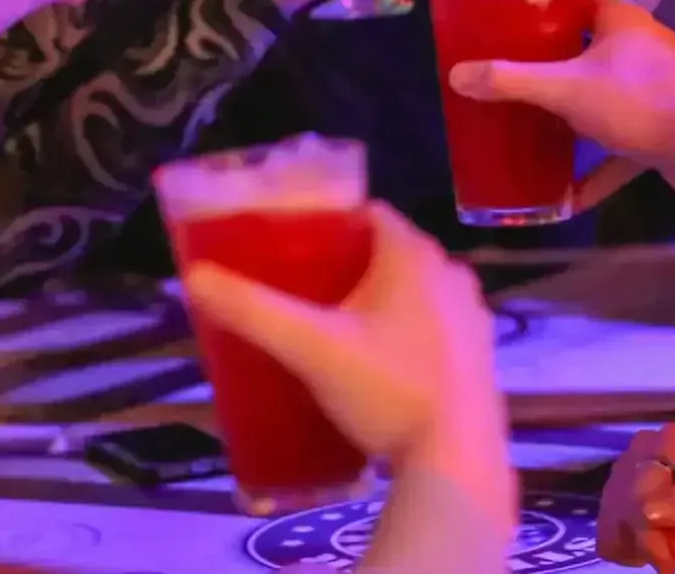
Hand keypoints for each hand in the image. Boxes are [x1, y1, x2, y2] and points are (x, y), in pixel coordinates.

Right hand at [179, 202, 514, 518]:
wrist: (457, 461)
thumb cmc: (387, 390)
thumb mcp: (311, 348)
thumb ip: (254, 311)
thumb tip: (195, 278)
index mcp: (414, 255)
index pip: (367, 213)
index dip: (325, 224)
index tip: (288, 246)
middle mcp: (451, 273)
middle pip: (387, 252)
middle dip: (344, 267)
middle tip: (298, 292)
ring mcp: (472, 315)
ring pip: (412, 291)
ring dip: (375, 302)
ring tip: (329, 329)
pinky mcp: (479, 354)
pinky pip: (432, 326)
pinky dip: (402, 333)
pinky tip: (373, 365)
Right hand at [448, 0, 674, 207]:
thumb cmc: (634, 102)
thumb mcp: (563, 89)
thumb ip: (511, 82)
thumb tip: (458, 75)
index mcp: (620, 22)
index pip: (575, 3)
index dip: (542, 14)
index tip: (508, 30)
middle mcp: (640, 47)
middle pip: (586, 51)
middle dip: (551, 69)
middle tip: (510, 81)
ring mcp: (655, 88)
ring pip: (603, 98)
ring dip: (574, 116)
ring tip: (533, 129)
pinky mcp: (663, 127)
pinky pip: (620, 143)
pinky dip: (597, 164)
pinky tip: (569, 192)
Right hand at [598, 424, 674, 573]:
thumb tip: (645, 509)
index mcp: (674, 441)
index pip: (644, 477)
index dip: (651, 515)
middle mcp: (645, 451)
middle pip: (623, 497)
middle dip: (647, 536)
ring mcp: (630, 478)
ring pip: (611, 516)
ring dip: (637, 545)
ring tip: (669, 552)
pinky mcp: (622, 505)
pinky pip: (604, 531)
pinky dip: (625, 550)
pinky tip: (650, 553)